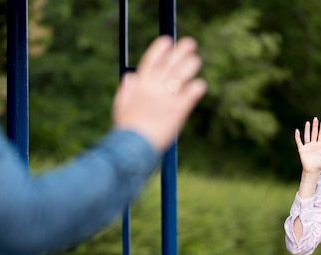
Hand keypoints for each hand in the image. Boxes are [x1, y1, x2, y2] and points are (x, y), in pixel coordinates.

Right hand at [113, 35, 207, 151]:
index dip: (160, 48)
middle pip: (171, 62)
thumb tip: (132, 76)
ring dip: (190, 64)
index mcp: (140, 84)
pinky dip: (197, 87)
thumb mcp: (120, 106)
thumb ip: (126, 89)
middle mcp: (154, 87)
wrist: (134, 147)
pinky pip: (192, 92)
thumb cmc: (126, 129)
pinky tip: (200, 85)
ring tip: (196, 60)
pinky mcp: (179, 109)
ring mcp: (167, 97)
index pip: (151, 59)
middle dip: (181, 51)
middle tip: (190, 44)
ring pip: (183, 73)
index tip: (167, 41)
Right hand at [294, 117, 320, 174]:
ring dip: (307, 129)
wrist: (313, 171)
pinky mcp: (302, 150)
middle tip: (315, 119)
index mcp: (320, 146)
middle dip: (315, 126)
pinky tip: (297, 131)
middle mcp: (313, 145)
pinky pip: (299, 142)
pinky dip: (297, 136)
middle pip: (314, 133)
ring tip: (308, 122)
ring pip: (307, 136)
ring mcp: (307, 147)